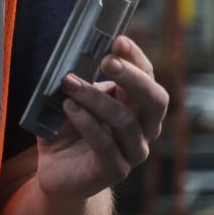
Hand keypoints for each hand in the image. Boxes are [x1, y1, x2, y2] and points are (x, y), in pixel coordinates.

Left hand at [36, 34, 168, 200]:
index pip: (148, 78)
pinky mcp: (115, 171)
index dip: (136, 58)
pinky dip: (86, 123)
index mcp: (137, 106)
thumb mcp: (72, 99)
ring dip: (95, 98)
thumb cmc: (67, 130)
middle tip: (106, 61)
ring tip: (69, 84)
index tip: (118, 41)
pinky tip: (69, 108)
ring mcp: (132, 152)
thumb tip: (74, 55)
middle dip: (132, 77)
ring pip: (125, 121)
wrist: (58, 173)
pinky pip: (105, 144)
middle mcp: (143, 129)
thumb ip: (78, 81)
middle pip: (155, 100)